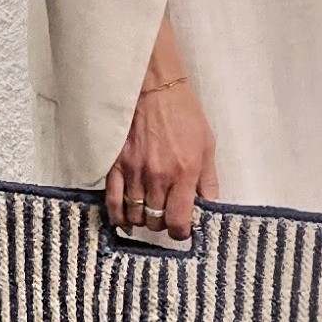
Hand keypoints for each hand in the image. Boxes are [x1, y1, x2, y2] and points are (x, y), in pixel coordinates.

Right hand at [106, 72, 218, 239]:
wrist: (154, 89)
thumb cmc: (184, 114)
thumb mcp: (207, 145)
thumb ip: (208, 180)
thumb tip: (209, 207)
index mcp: (184, 172)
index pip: (179, 221)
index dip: (181, 232)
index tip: (182, 229)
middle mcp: (158, 177)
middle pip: (155, 221)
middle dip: (162, 223)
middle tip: (166, 214)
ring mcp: (134, 172)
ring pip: (135, 215)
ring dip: (143, 219)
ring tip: (148, 213)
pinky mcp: (116, 165)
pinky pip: (112, 202)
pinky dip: (118, 215)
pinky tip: (125, 218)